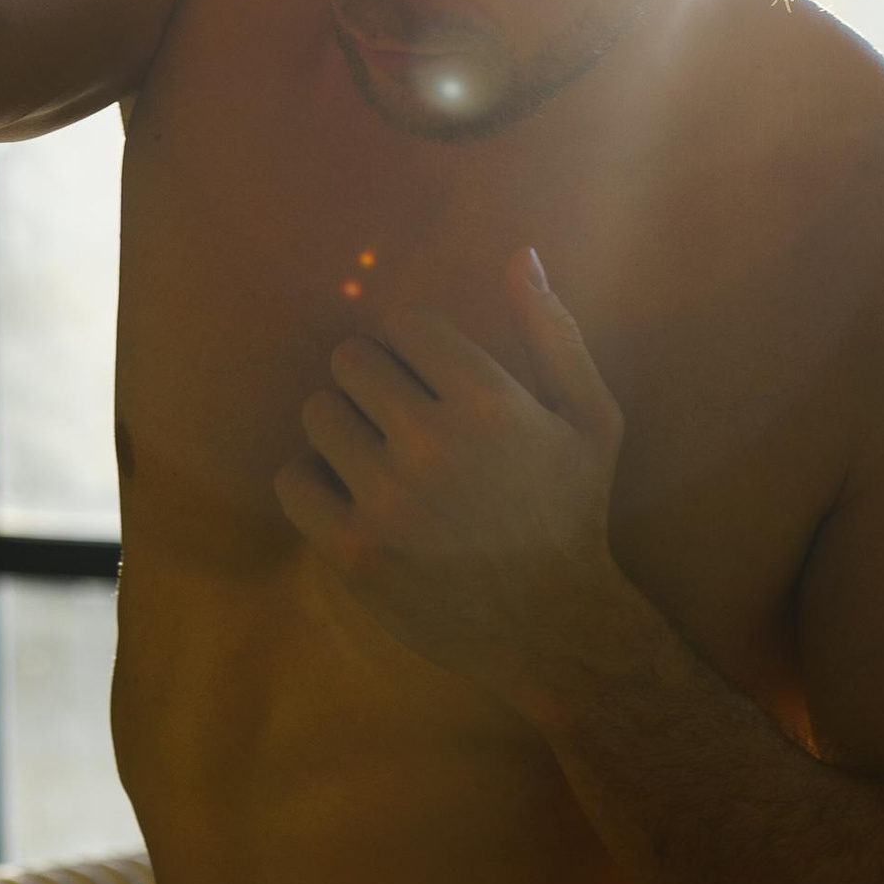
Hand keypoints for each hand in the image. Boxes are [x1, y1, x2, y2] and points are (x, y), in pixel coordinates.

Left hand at [274, 250, 634, 696]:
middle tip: (402, 422)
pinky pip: (293, 479)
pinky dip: (315, 483)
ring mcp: (387, 501)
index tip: (432, 383)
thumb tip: (519, 254)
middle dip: (374, 383)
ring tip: (380, 460)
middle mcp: (434, 446)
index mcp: (491, 403)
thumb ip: (554, 332)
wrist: (553, 630)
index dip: (414, 349)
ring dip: (342, 429)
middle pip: (351, 361)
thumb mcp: (591, 418)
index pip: (404, 325)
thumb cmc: (571, 513)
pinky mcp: (352, 550)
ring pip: (317, 413)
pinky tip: (355, 498)